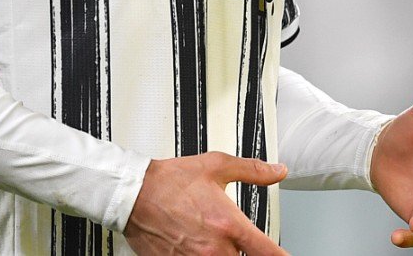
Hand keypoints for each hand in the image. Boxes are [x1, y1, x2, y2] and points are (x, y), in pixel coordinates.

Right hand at [124, 152, 289, 255]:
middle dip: (249, 254)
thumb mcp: (217, 166)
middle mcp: (215, 249)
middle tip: (245, 244)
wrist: (134, 194)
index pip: (268, 253)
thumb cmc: (171, 180)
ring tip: (220, 245)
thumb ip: (252, 170)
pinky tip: (201, 249)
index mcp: (229, 225)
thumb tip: (278, 171)